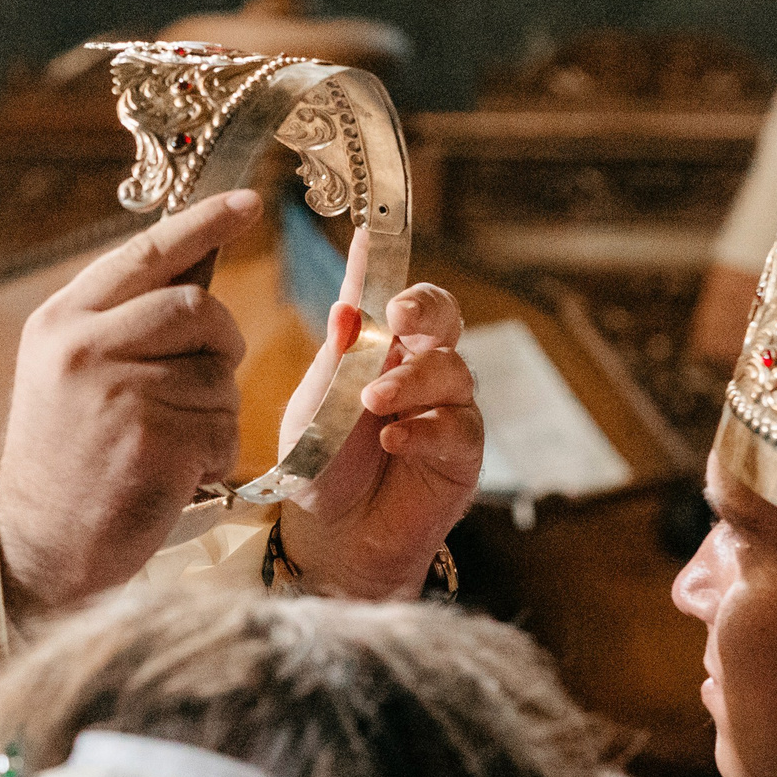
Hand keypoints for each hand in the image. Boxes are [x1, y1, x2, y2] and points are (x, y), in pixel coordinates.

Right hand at [0, 191, 257, 615]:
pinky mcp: (154, 442)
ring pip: (218, 374)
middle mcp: (83, 350)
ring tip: (167, 445)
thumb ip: (117, 324)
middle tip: (203, 381)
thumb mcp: (66, 377)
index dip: (203, 224)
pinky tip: (175, 476)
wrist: (39, 549)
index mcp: (60, 324)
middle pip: (198, 309)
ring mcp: (118, 394)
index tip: (247, 204)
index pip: (144, 255)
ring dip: (213, 413)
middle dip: (220, 344)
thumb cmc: (65, 463)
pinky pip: (223, 427)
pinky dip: (214, 456)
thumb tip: (195, 273)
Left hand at [277, 227, 484, 599]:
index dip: (391, 269)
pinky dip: (425, 429)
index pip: (400, 297)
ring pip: (453, 371)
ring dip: (412, 380)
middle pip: (446, 317)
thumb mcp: (314, 403)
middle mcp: (421, 370)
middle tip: (395, 319)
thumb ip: (336, 356)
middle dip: (425, 310)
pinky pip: (458, 427)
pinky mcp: (462, 455)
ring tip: (375, 401)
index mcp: (383, 348)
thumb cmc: (319, 465)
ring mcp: (446, 410)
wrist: (329, 536)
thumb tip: (346, 302)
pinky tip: (393, 440)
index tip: (371, 240)